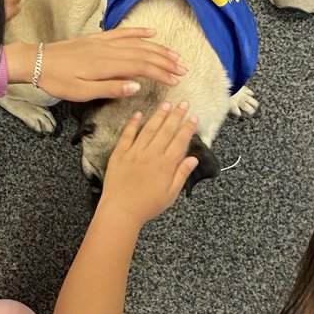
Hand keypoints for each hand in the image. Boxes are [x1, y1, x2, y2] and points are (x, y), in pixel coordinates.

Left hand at [7, 29, 186, 101]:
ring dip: (157, 48)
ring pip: (136, 43)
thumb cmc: (58, 81)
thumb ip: (111, 89)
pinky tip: (151, 32)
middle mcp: (108, 50)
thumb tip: (137, 87)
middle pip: (143, 54)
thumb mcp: (82, 92)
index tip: (175, 80)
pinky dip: (138, 32)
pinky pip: (122, 32)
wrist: (37, 61)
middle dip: (165, 61)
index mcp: (106, 65)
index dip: (160, 73)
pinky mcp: (97, 38)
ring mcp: (103, 42)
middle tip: (182, 69)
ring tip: (174, 54)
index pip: (141, 67)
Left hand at [99, 101, 198, 227]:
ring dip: (158, 116)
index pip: (180, 141)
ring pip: (149, 129)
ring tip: (166, 104)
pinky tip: (139, 114)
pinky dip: (133, 123)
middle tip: (183, 103)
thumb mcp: (170, 194)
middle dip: (176, 115)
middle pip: (166, 131)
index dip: (187, 128)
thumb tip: (193, 159)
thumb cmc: (147, 206)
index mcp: (166, 165)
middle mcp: (151, 155)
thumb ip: (181, 174)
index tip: (193, 116)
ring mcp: (135, 153)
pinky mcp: (119, 154)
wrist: (121, 211)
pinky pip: (127, 135)